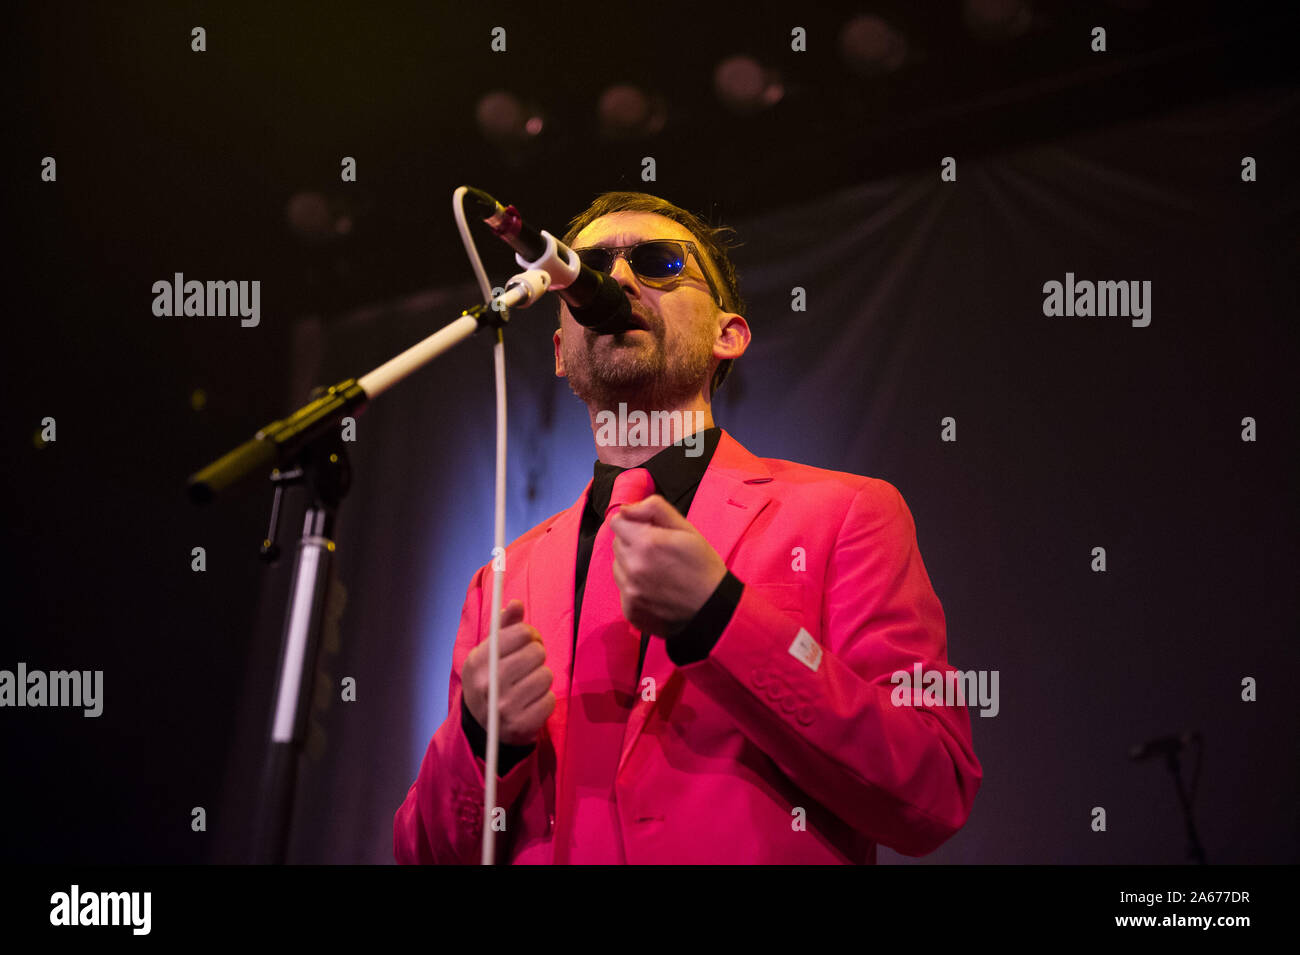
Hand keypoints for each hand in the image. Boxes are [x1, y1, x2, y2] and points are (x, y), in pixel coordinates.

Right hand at [461, 599, 555, 745]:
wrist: (484, 727)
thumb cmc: (491, 680)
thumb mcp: (490, 652)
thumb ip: (504, 626)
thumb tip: (516, 603)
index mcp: (478, 661)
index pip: (520, 633)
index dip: (529, 634)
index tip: (527, 641)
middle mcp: (489, 684)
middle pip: (536, 653)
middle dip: (537, 655)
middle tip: (529, 663)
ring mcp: (504, 707)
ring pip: (546, 675)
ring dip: (542, 677)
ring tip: (528, 684)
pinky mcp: (520, 725)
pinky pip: (550, 700)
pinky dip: (545, 699)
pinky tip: (531, 702)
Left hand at [610, 494, 727, 635]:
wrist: (713, 608)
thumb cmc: (703, 566)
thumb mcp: (686, 529)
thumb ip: (654, 509)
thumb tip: (626, 508)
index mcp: (646, 543)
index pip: (617, 522)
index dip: (633, 522)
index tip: (648, 530)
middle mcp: (632, 567)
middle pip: (617, 544)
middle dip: (633, 542)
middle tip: (658, 552)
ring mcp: (629, 591)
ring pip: (618, 566)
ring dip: (631, 564)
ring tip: (657, 571)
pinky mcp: (630, 610)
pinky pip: (622, 589)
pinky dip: (634, 587)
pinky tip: (654, 589)